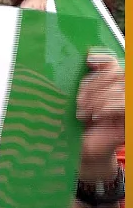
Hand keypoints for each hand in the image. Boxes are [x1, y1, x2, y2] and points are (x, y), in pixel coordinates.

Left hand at [76, 50, 123, 180]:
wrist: (82, 150)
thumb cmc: (79, 123)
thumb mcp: (79, 99)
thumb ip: (85, 80)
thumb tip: (89, 57)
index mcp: (110, 84)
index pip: (112, 63)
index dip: (103, 58)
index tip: (88, 60)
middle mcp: (123, 92)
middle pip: (116, 73)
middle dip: (94, 84)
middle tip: (79, 101)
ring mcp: (127, 105)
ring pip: (121, 88)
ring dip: (99, 98)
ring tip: (84, 112)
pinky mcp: (129, 120)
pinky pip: (125, 104)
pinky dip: (109, 107)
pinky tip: (97, 116)